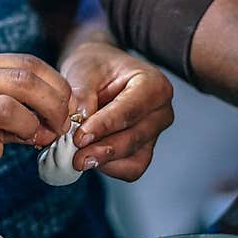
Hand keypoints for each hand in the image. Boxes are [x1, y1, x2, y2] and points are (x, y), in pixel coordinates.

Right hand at [0, 54, 72, 190]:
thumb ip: (13, 105)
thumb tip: (57, 117)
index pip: (27, 64)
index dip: (56, 86)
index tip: (67, 107)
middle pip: (24, 81)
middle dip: (54, 106)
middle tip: (60, 127)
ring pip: (9, 109)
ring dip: (32, 128)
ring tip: (35, 141)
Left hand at [60, 41, 173, 180]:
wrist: (98, 73)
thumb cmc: (95, 68)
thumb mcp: (84, 72)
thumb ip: (82, 96)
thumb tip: (77, 123)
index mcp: (153, 85)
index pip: (130, 110)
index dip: (104, 126)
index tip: (79, 137)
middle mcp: (160, 111)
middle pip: (134, 138)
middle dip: (103, 150)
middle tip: (76, 157)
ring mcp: (154, 133)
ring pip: (135, 159)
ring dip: (105, 162)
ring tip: (78, 158)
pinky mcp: (143, 150)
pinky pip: (130, 169)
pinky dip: (109, 168)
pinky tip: (89, 158)